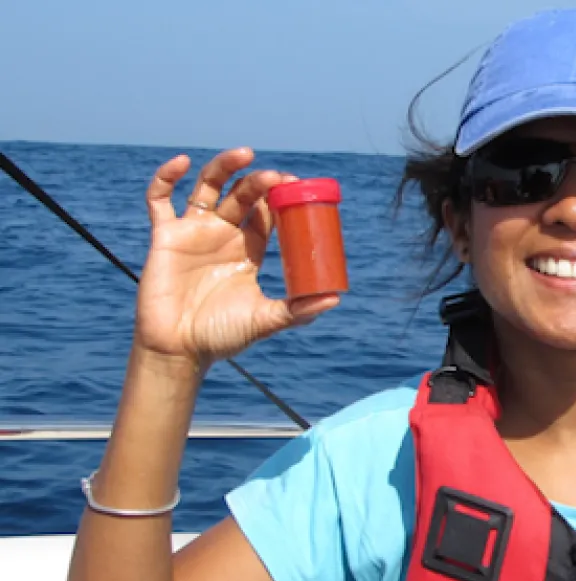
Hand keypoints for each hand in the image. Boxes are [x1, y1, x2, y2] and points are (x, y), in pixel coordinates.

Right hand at [133, 148, 338, 370]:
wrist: (179, 350)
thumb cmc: (222, 336)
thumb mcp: (266, 319)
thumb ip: (298, 311)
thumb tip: (334, 299)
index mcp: (248, 250)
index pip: (267, 213)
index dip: (280, 197)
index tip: (296, 186)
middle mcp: (222, 236)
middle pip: (242, 196)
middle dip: (259, 182)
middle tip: (276, 177)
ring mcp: (193, 232)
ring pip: (207, 186)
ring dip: (225, 166)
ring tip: (245, 155)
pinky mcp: (164, 236)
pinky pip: (159, 199)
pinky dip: (166, 177)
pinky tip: (182, 162)